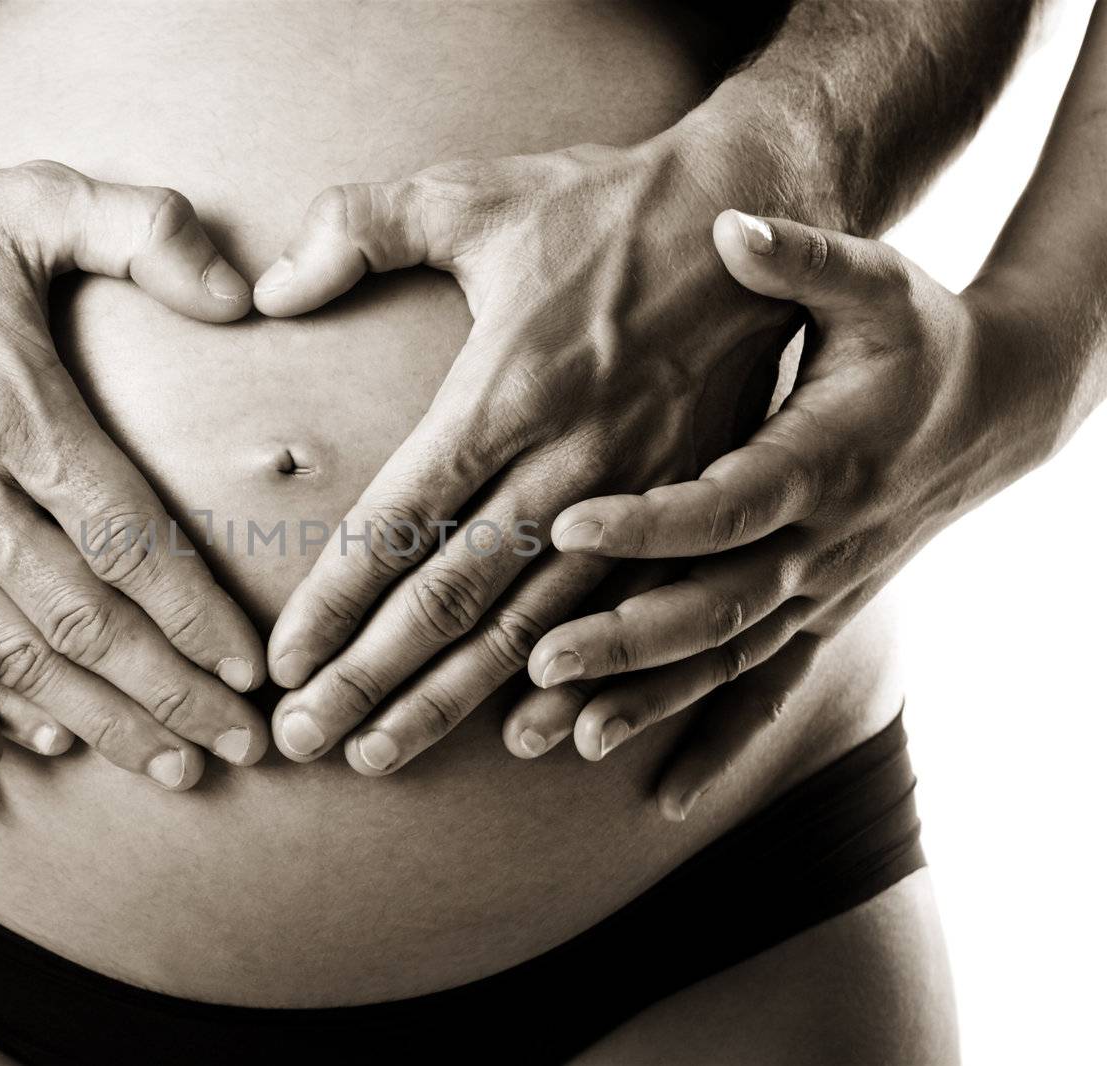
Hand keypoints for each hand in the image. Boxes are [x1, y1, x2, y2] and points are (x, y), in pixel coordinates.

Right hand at [0, 157, 270, 789]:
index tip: (251, 673)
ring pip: (1, 657)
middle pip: (76, 621)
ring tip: (164, 761)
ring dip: (89, 718)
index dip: (195, 617)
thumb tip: (245, 295)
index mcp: (9, 407)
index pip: (127, 541)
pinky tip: (33, 747)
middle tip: (237, 747)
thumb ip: (149, 232)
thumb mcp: (37, 199)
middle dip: (165, 694)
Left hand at [251, 137, 797, 772]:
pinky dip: (577, 685)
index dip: (334, 602)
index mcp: (504, 391)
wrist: (752, 210)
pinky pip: (626, 619)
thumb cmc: (601, 204)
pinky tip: (526, 737)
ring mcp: (635, 495)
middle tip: (304, 742)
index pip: (398, 523)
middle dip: (372, 677)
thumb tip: (266, 291)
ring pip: (531, 627)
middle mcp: (567, 460)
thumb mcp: (470, 193)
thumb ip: (357, 228)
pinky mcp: (688, 509)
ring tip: (382, 754)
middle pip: (451, 596)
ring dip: (452, 699)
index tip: (283, 665)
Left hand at [510, 210, 1061, 817]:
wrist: (996, 409)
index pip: (726, 500)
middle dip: (624, 639)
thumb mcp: (873, 282)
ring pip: (726, 663)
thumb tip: (729, 225)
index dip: (651, 519)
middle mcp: (820, 542)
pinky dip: (716, 744)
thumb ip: (801, 259)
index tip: (566, 523)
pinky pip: (763, 693)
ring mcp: (820, 591)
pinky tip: (661, 798)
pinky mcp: (817, 616)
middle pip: (715, 605)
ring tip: (555, 735)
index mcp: (819, 457)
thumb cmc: (915, 336)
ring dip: (644, 703)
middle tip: (535, 661)